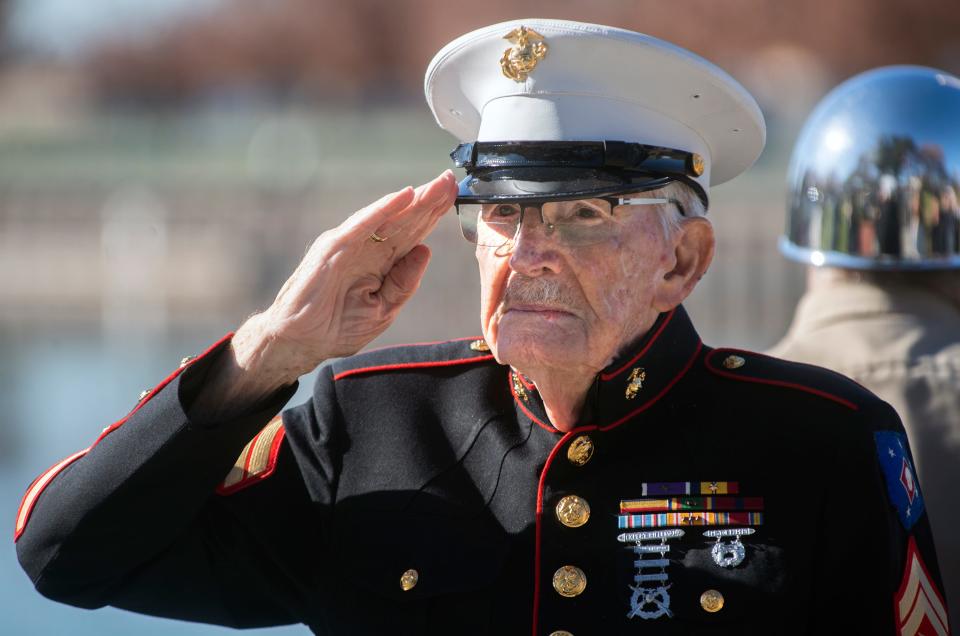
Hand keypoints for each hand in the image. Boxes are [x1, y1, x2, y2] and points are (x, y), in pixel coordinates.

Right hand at [233, 170, 457, 389]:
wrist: (301, 341)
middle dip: (430, 202)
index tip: (454, 197)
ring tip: (436, 185)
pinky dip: (383, 209)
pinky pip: (363, 225)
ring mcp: (351, 245)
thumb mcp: (382, 309)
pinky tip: (404, 196)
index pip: (413, 234)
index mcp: (381, 263)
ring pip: (389, 218)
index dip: (433, 216)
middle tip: (451, 180)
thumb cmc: (336, 327)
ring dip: (414, 200)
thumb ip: (403, 283)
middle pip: (405, 221)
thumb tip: (424, 251)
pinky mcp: (334, 248)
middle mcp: (367, 248)